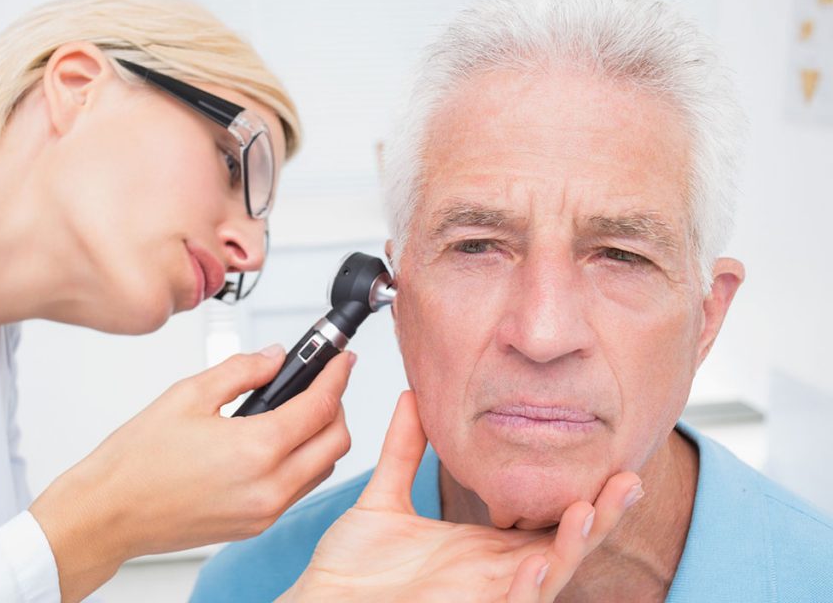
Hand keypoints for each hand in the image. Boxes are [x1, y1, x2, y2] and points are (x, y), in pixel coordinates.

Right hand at [30, 345, 354, 601]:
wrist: (108, 514)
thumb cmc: (136, 461)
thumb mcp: (188, 394)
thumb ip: (241, 370)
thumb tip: (274, 357)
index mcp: (255, 450)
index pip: (320, 406)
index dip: (336, 376)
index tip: (341, 360)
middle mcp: (269, 487)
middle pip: (336, 442)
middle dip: (337, 406)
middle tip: (324, 380)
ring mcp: (265, 512)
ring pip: (323, 468)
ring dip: (324, 436)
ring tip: (301, 407)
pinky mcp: (255, 525)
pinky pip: (299, 489)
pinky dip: (304, 462)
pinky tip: (280, 441)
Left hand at [279, 391, 642, 602]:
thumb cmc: (350, 572)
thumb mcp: (383, 499)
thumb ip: (403, 450)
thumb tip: (414, 398)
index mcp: (482, 547)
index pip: (545, 517)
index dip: (578, 490)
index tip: (604, 454)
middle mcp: (493, 573)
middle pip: (564, 544)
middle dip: (601, 514)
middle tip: (630, 477)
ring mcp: (485, 596)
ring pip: (549, 574)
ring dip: (575, 545)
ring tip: (592, 509)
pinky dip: (531, 586)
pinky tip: (541, 562)